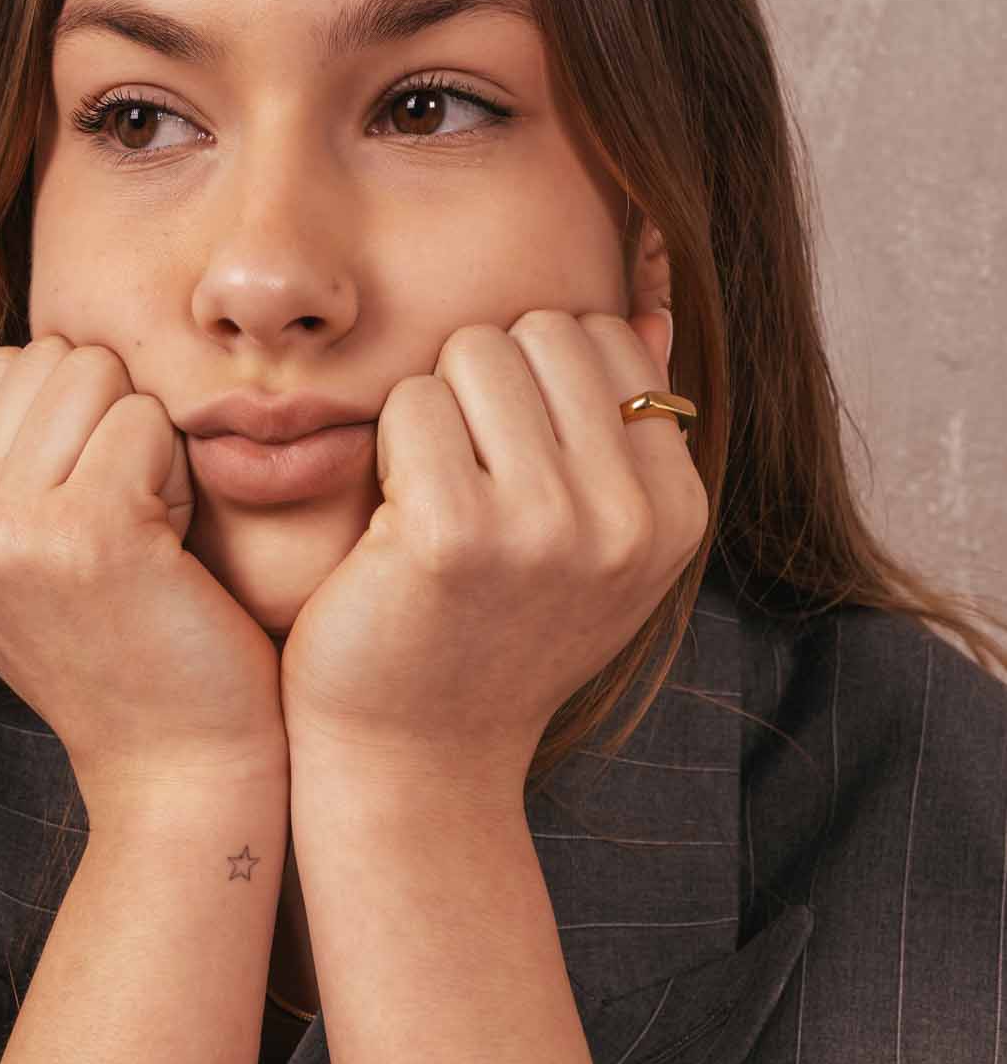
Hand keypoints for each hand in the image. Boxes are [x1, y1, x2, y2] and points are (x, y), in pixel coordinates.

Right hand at [0, 336, 288, 815]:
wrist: (179, 771)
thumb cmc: (136, 663)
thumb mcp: (36, 568)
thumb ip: (10, 473)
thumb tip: (24, 359)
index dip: (74, 433)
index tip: (97, 529)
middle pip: (48, 361)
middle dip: (111, 424)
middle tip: (136, 528)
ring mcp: (12, 530)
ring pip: (98, 378)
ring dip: (147, 445)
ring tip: (152, 539)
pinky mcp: (89, 530)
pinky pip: (149, 421)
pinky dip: (181, 477)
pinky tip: (176, 553)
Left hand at [278, 310, 708, 798]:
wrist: (417, 762)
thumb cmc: (491, 642)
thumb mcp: (594, 548)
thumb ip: (625, 433)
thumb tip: (647, 301)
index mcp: (677, 514)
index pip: (608, 340)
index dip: (537, 384)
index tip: (511, 469)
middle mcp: (628, 521)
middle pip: (542, 331)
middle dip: (484, 385)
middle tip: (461, 479)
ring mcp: (546, 527)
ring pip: (475, 353)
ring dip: (434, 411)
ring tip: (429, 499)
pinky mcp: (453, 534)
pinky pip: (411, 404)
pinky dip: (387, 451)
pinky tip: (392, 525)